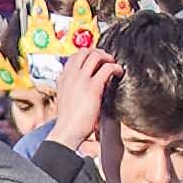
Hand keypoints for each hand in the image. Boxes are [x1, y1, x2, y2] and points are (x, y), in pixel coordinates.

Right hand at [37, 32, 110, 148]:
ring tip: (114, 65)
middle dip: (97, 52)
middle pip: (84, 51)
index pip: (74, 57)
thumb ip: (71, 88)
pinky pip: (107, 68)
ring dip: (107, 57)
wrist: (67, 131)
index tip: (96, 61)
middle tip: (107, 60)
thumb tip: (82, 86)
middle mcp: (71, 75)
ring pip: (95, 56)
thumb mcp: (65, 98)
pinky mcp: (92, 87)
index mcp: (63, 78)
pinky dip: (115, 67)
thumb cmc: (68, 120)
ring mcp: (81, 80)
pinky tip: (119, 73)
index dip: (87, 55)